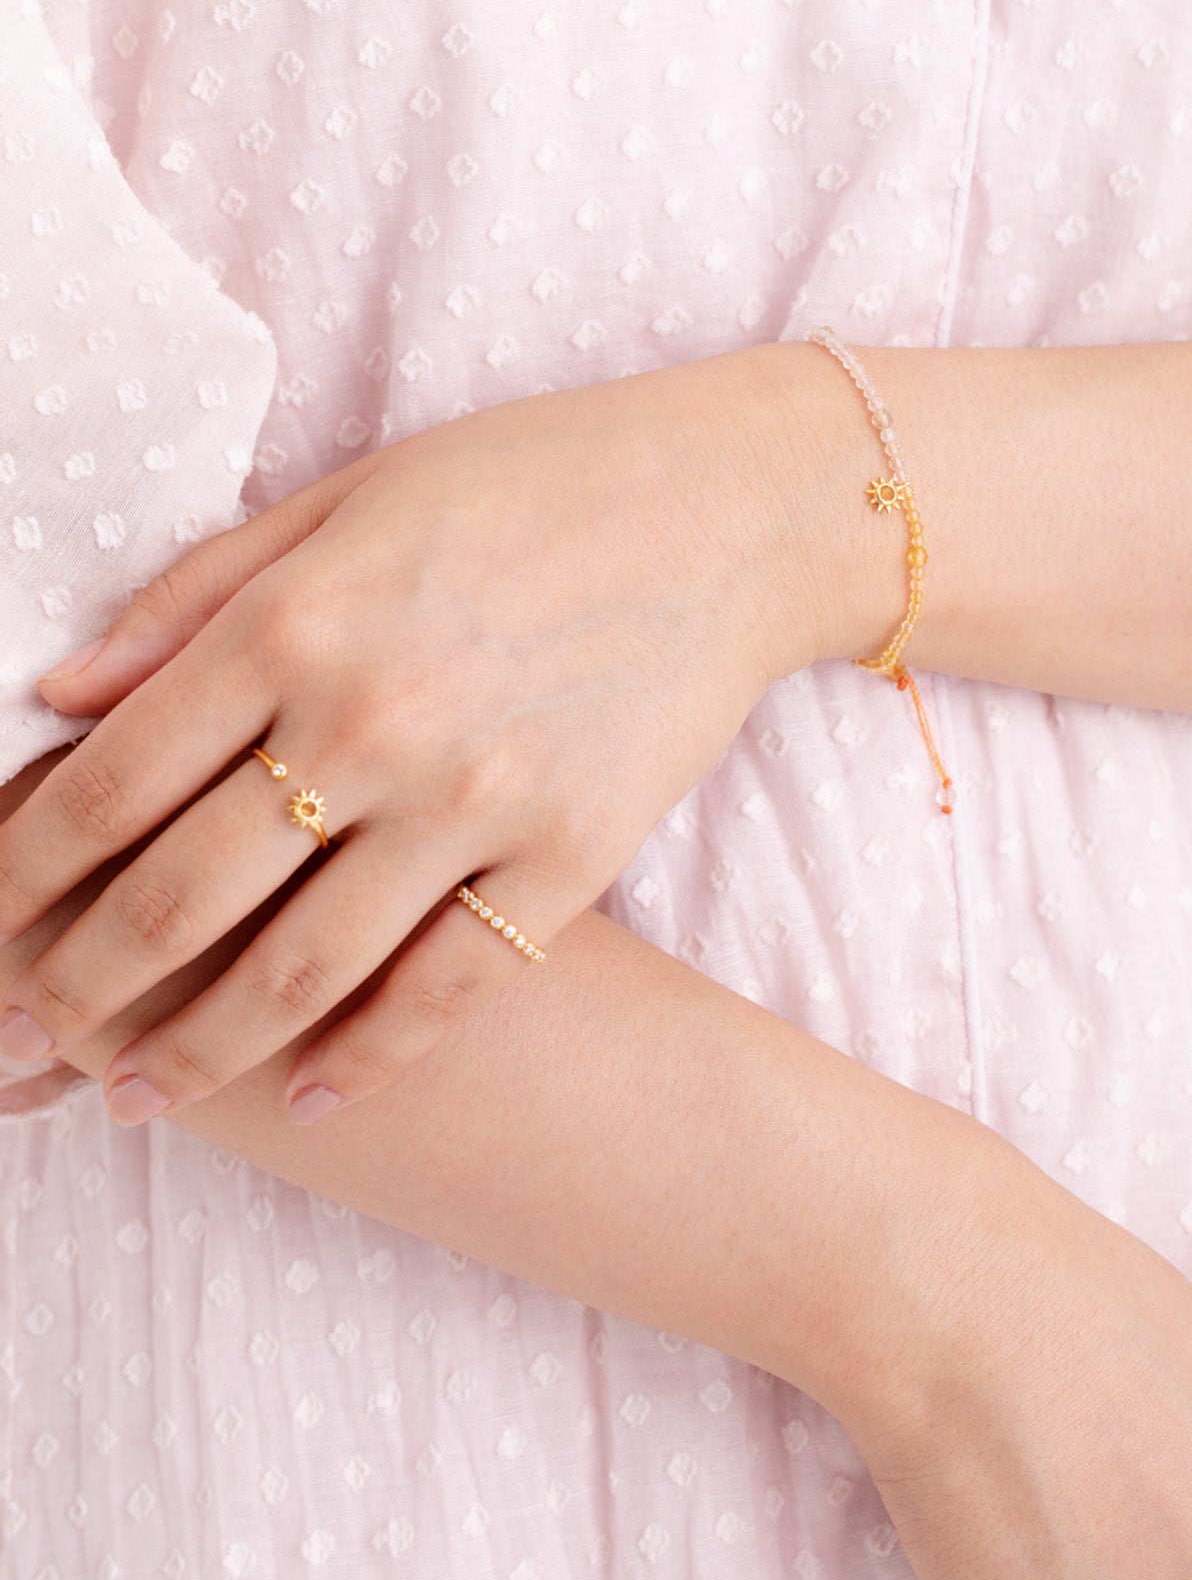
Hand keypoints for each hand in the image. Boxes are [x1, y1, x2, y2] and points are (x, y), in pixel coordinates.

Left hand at [0, 344, 851, 1123]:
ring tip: (132, 1096)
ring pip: (299, 970)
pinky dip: (367, 1058)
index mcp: (298, 617)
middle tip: (21, 1038)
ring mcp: (478, 799)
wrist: (732, 509)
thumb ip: (197, 597)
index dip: (22, 870)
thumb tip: (61, 694)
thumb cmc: (532, 481)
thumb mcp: (348, 497)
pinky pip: (448, 989)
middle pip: (183, 895)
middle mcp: (372, 717)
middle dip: (79, 986)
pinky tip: (309, 1098)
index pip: (113, 780)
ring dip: (195, 1049)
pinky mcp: (572, 855)